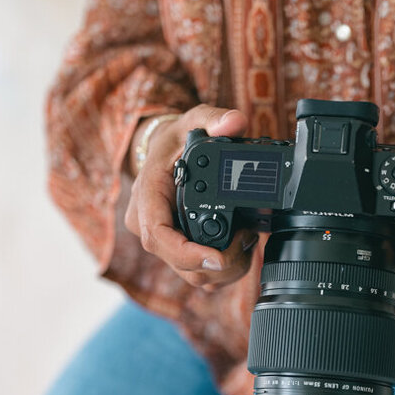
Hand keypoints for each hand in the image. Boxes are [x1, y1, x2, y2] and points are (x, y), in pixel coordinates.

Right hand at [124, 104, 256, 290]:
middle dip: (220, 263)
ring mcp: (162, 242)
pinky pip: (198, 274)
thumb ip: (214, 119)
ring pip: (192, 276)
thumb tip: (235, 122)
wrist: (164, 154)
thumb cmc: (175, 141)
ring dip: (225, 269)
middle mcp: (148, 225)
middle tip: (247, 240)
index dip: (187, 255)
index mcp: (147, 198)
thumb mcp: (193, 120)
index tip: (218, 258)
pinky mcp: (176, 252)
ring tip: (247, 240)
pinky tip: (240, 248)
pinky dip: (223, 270)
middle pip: (181, 264)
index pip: (158, 237)